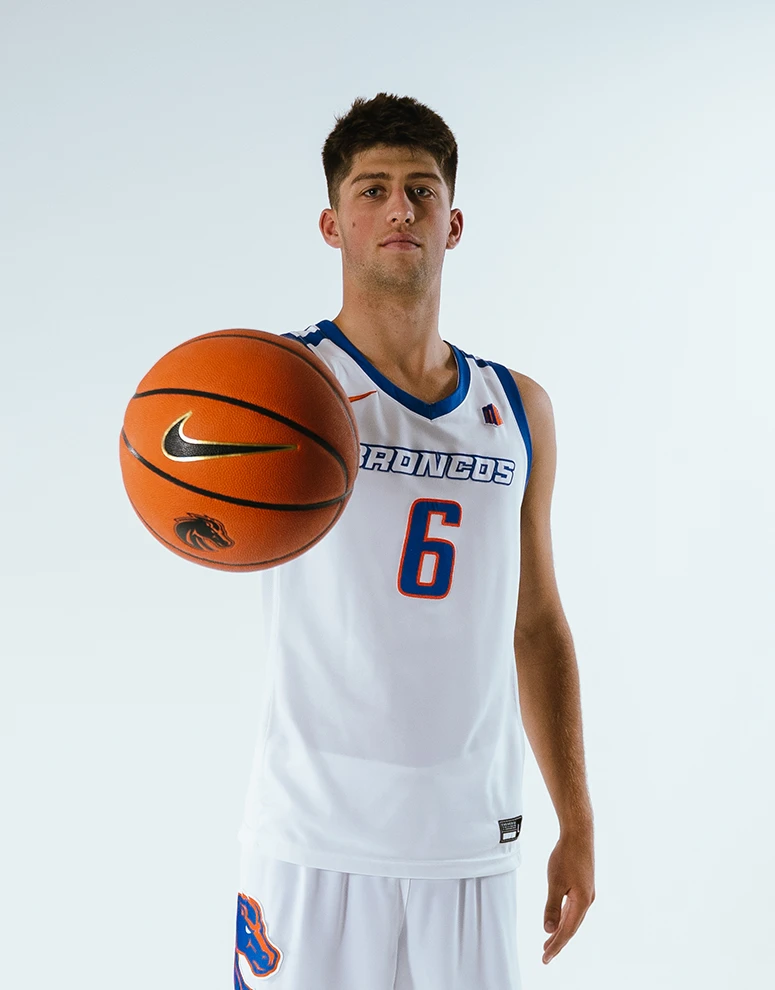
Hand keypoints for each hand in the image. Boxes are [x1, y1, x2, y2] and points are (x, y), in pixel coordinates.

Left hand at [542, 827, 594, 963]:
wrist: (579, 834)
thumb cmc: (567, 856)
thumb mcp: (555, 882)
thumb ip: (552, 907)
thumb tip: (548, 929)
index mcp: (582, 902)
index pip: (567, 931)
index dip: (556, 945)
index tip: (545, 958)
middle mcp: (587, 900)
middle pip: (571, 927)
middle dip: (558, 941)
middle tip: (545, 955)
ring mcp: (587, 893)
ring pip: (573, 918)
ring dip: (561, 929)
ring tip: (549, 941)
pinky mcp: (584, 886)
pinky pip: (574, 908)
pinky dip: (564, 917)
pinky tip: (558, 919)